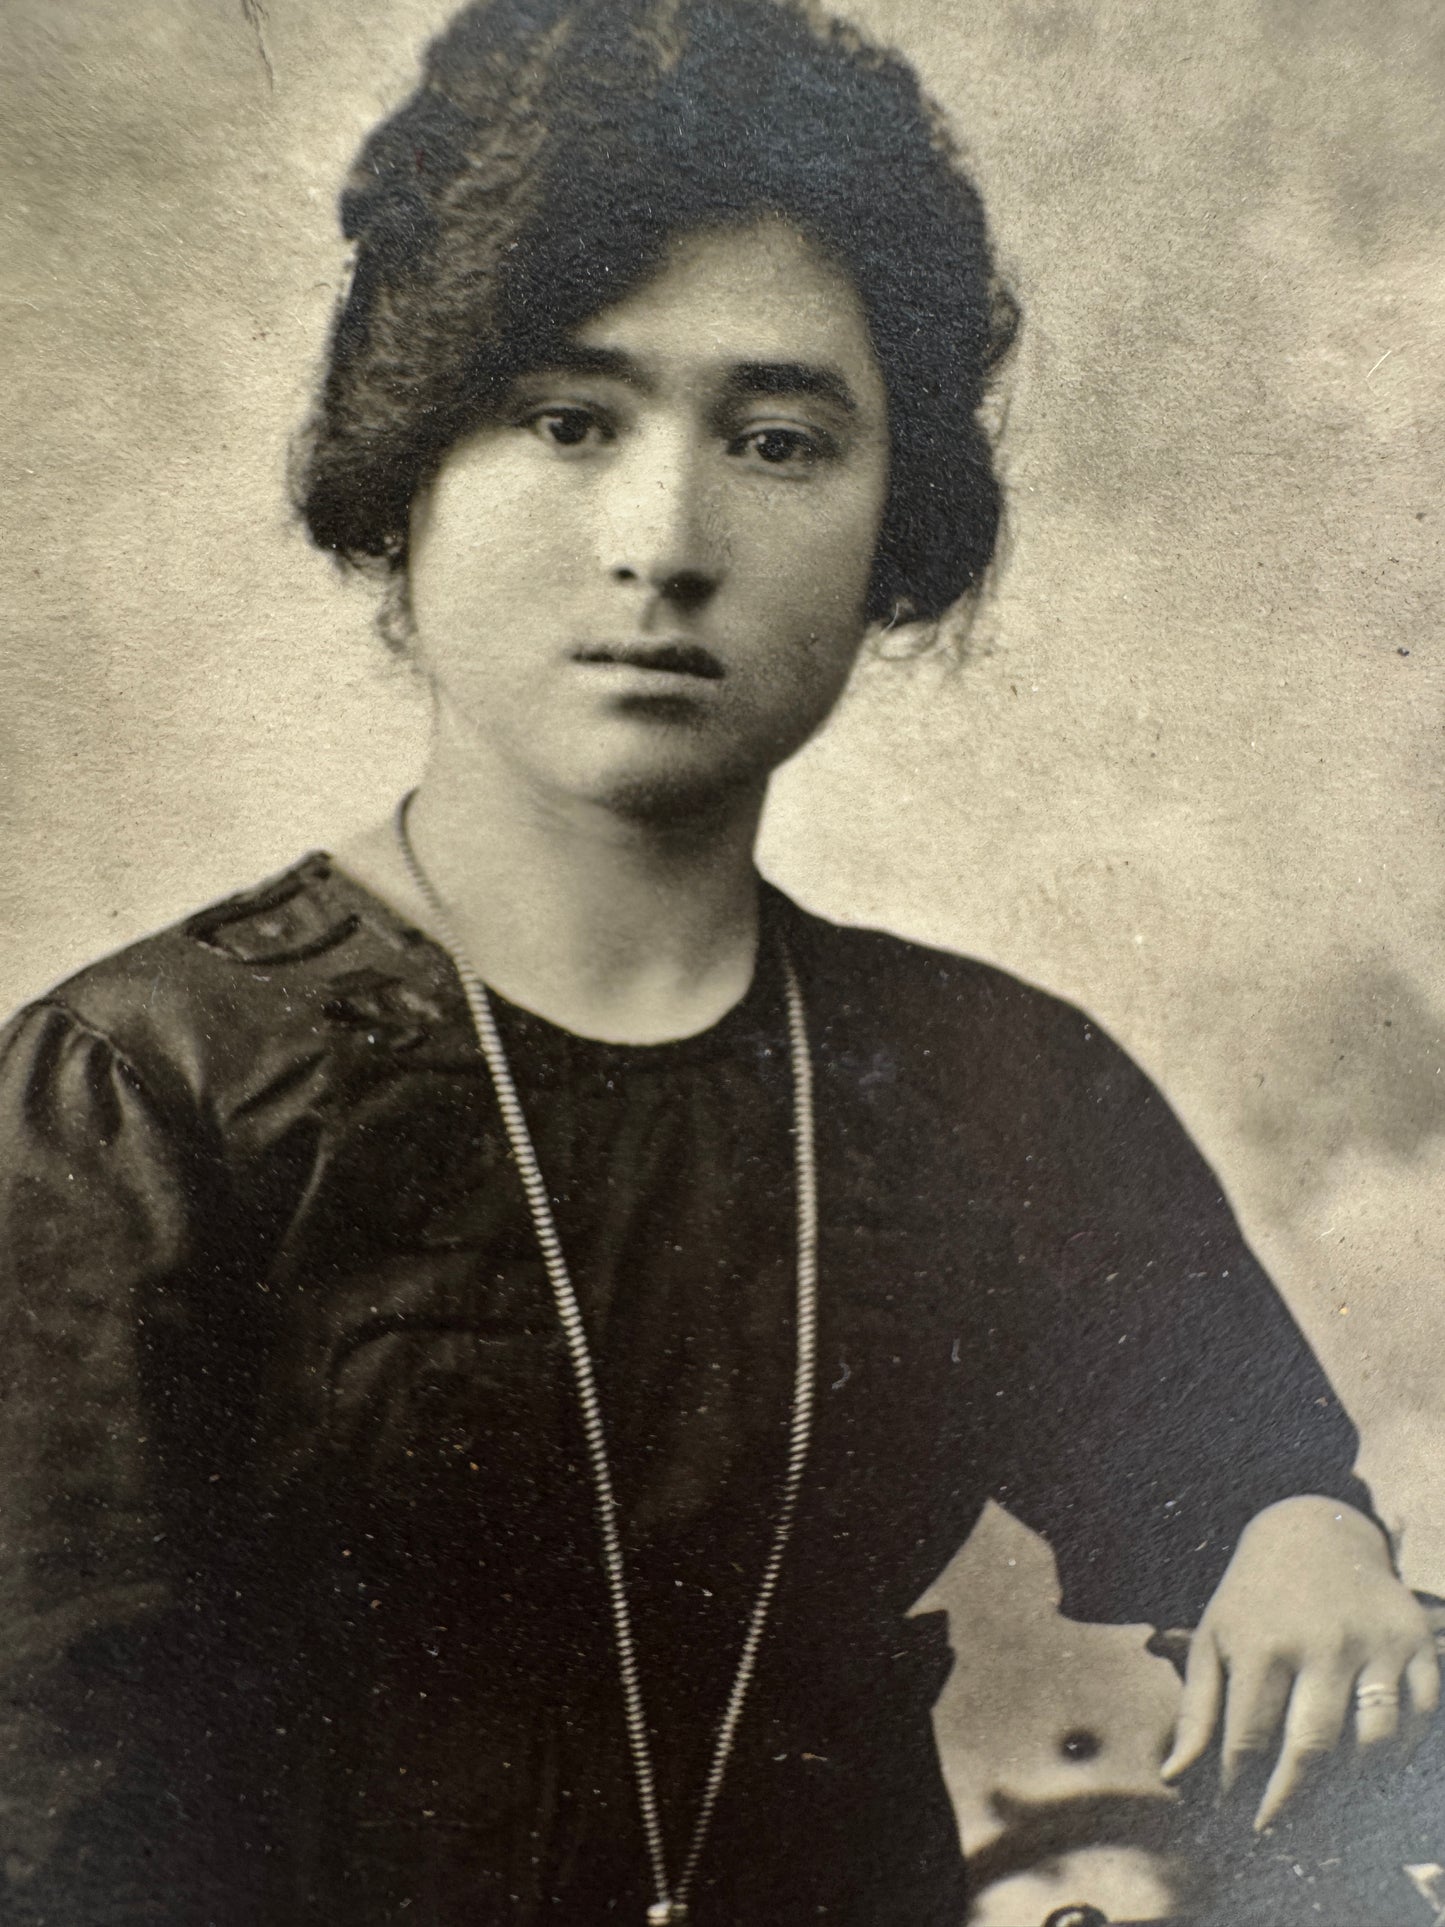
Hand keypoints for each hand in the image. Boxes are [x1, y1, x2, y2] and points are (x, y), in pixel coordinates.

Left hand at [1160, 1494, 1438, 1828]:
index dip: (1241, 1790)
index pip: (1249, 1741)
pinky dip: (1403, 1753)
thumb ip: (1195, 1711)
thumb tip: (1173, 1778)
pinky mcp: (1416, 1643)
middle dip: (1293, 1802)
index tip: (1237, 1818)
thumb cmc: (1254, 1599)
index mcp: (1262, 1642)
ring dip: (1354, 1786)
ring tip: (1330, 1804)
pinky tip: (1375, 1768)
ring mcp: (1374, 1643)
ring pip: (1375, 1742)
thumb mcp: (1213, 1639)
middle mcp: (1321, 1643)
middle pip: (1312, 1749)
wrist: (1313, 1532)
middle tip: (1281, 1830)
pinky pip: (1420, 1718)